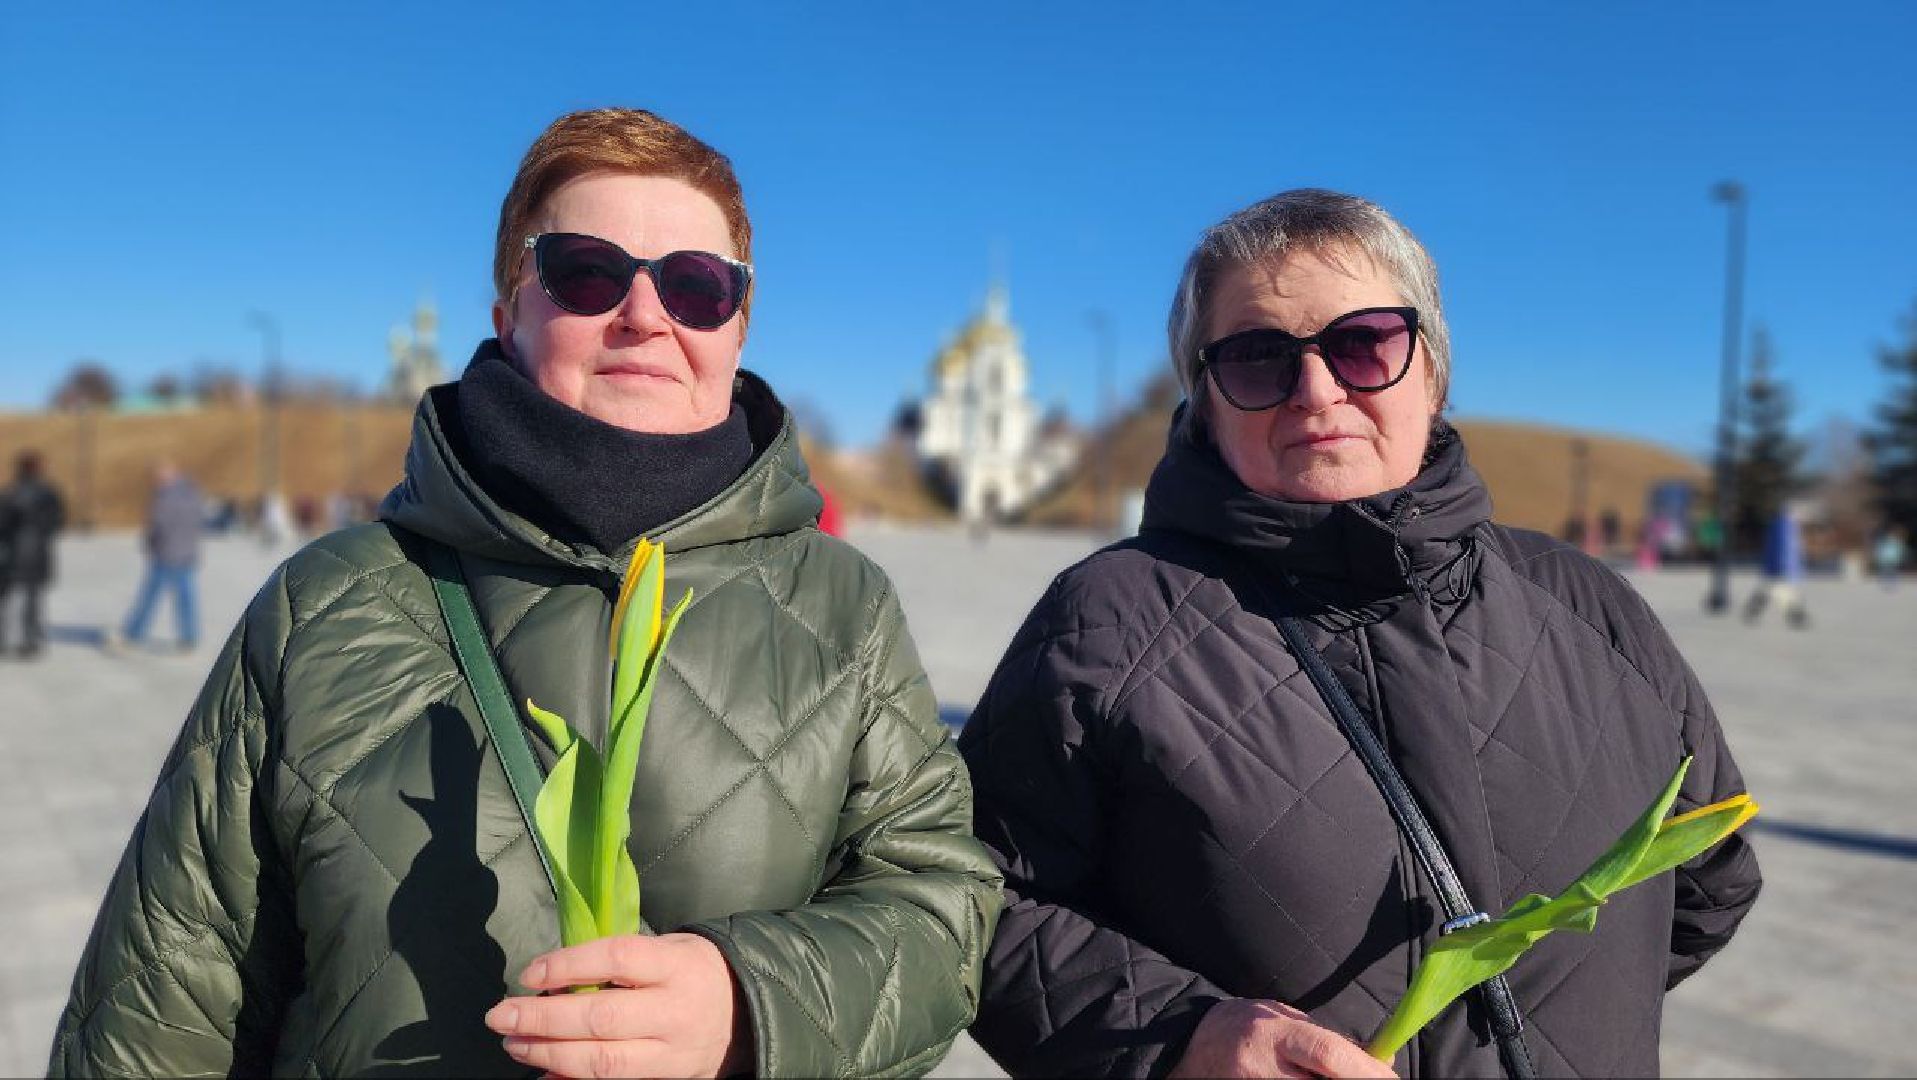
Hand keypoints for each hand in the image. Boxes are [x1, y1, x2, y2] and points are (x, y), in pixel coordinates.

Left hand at [485, 932, 752, 1078]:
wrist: (745, 1013)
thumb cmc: (692, 971)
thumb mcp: (668, 947)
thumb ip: (618, 962)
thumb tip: (552, 981)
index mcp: (677, 965)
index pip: (617, 958)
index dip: (569, 965)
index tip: (529, 973)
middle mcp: (676, 1011)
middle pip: (602, 1017)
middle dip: (543, 1019)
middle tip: (501, 1016)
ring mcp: (672, 1053)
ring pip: (604, 1061)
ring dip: (549, 1054)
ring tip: (514, 1044)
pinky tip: (542, 1074)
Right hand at [1168, 998, 1396, 1078]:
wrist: (1190, 1048)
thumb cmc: (1244, 1026)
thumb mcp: (1281, 1018)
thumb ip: (1322, 1037)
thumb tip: (1376, 1061)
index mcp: (1272, 1033)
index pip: (1326, 1054)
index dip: (1364, 1070)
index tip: (1390, 1077)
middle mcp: (1262, 1066)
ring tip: (1340, 1077)